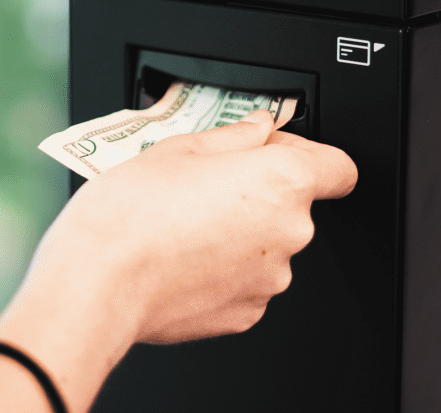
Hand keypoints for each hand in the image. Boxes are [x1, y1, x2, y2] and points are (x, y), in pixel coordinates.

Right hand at [0, 110, 356, 411]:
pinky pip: (247, 279)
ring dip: (242, 231)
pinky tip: (184, 255)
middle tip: (209, 182)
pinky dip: (225, 267)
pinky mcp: (246, 313)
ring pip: (269, 244)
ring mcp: (270, 279)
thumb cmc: (132, 213)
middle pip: (296, 204)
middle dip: (260, 191)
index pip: (339, 167)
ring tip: (187, 222)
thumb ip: (234, 136)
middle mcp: (289, 232)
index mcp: (282, 181)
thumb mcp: (179, 149)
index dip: (308, 154)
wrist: (101, 283)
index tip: (274, 151)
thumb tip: (258, 128)